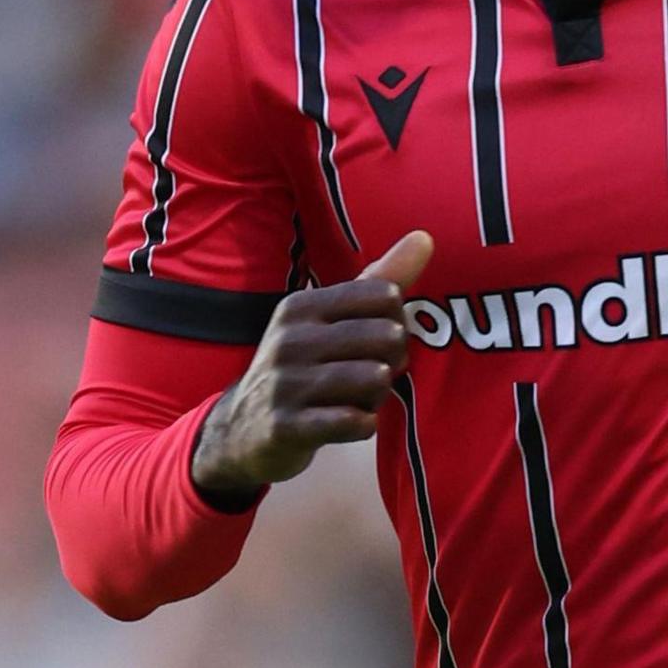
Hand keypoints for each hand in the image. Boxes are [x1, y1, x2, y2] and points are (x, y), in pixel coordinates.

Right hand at [190, 231, 433, 504]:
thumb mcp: (330, 320)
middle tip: (374, 374)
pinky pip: (353, 422)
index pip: (385, 294)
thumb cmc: (302, 366)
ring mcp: (285, 384)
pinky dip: (364, 424)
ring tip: (361, 398)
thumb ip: (379, 279)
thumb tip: (425, 237)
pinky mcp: (286, 427)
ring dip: (378, 395)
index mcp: (302, 307)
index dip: (397, 321)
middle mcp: (290, 339)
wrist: (243, 430)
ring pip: (374, 379)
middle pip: (387, 335)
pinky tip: (351, 422)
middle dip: (393, 360)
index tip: (378, 340)